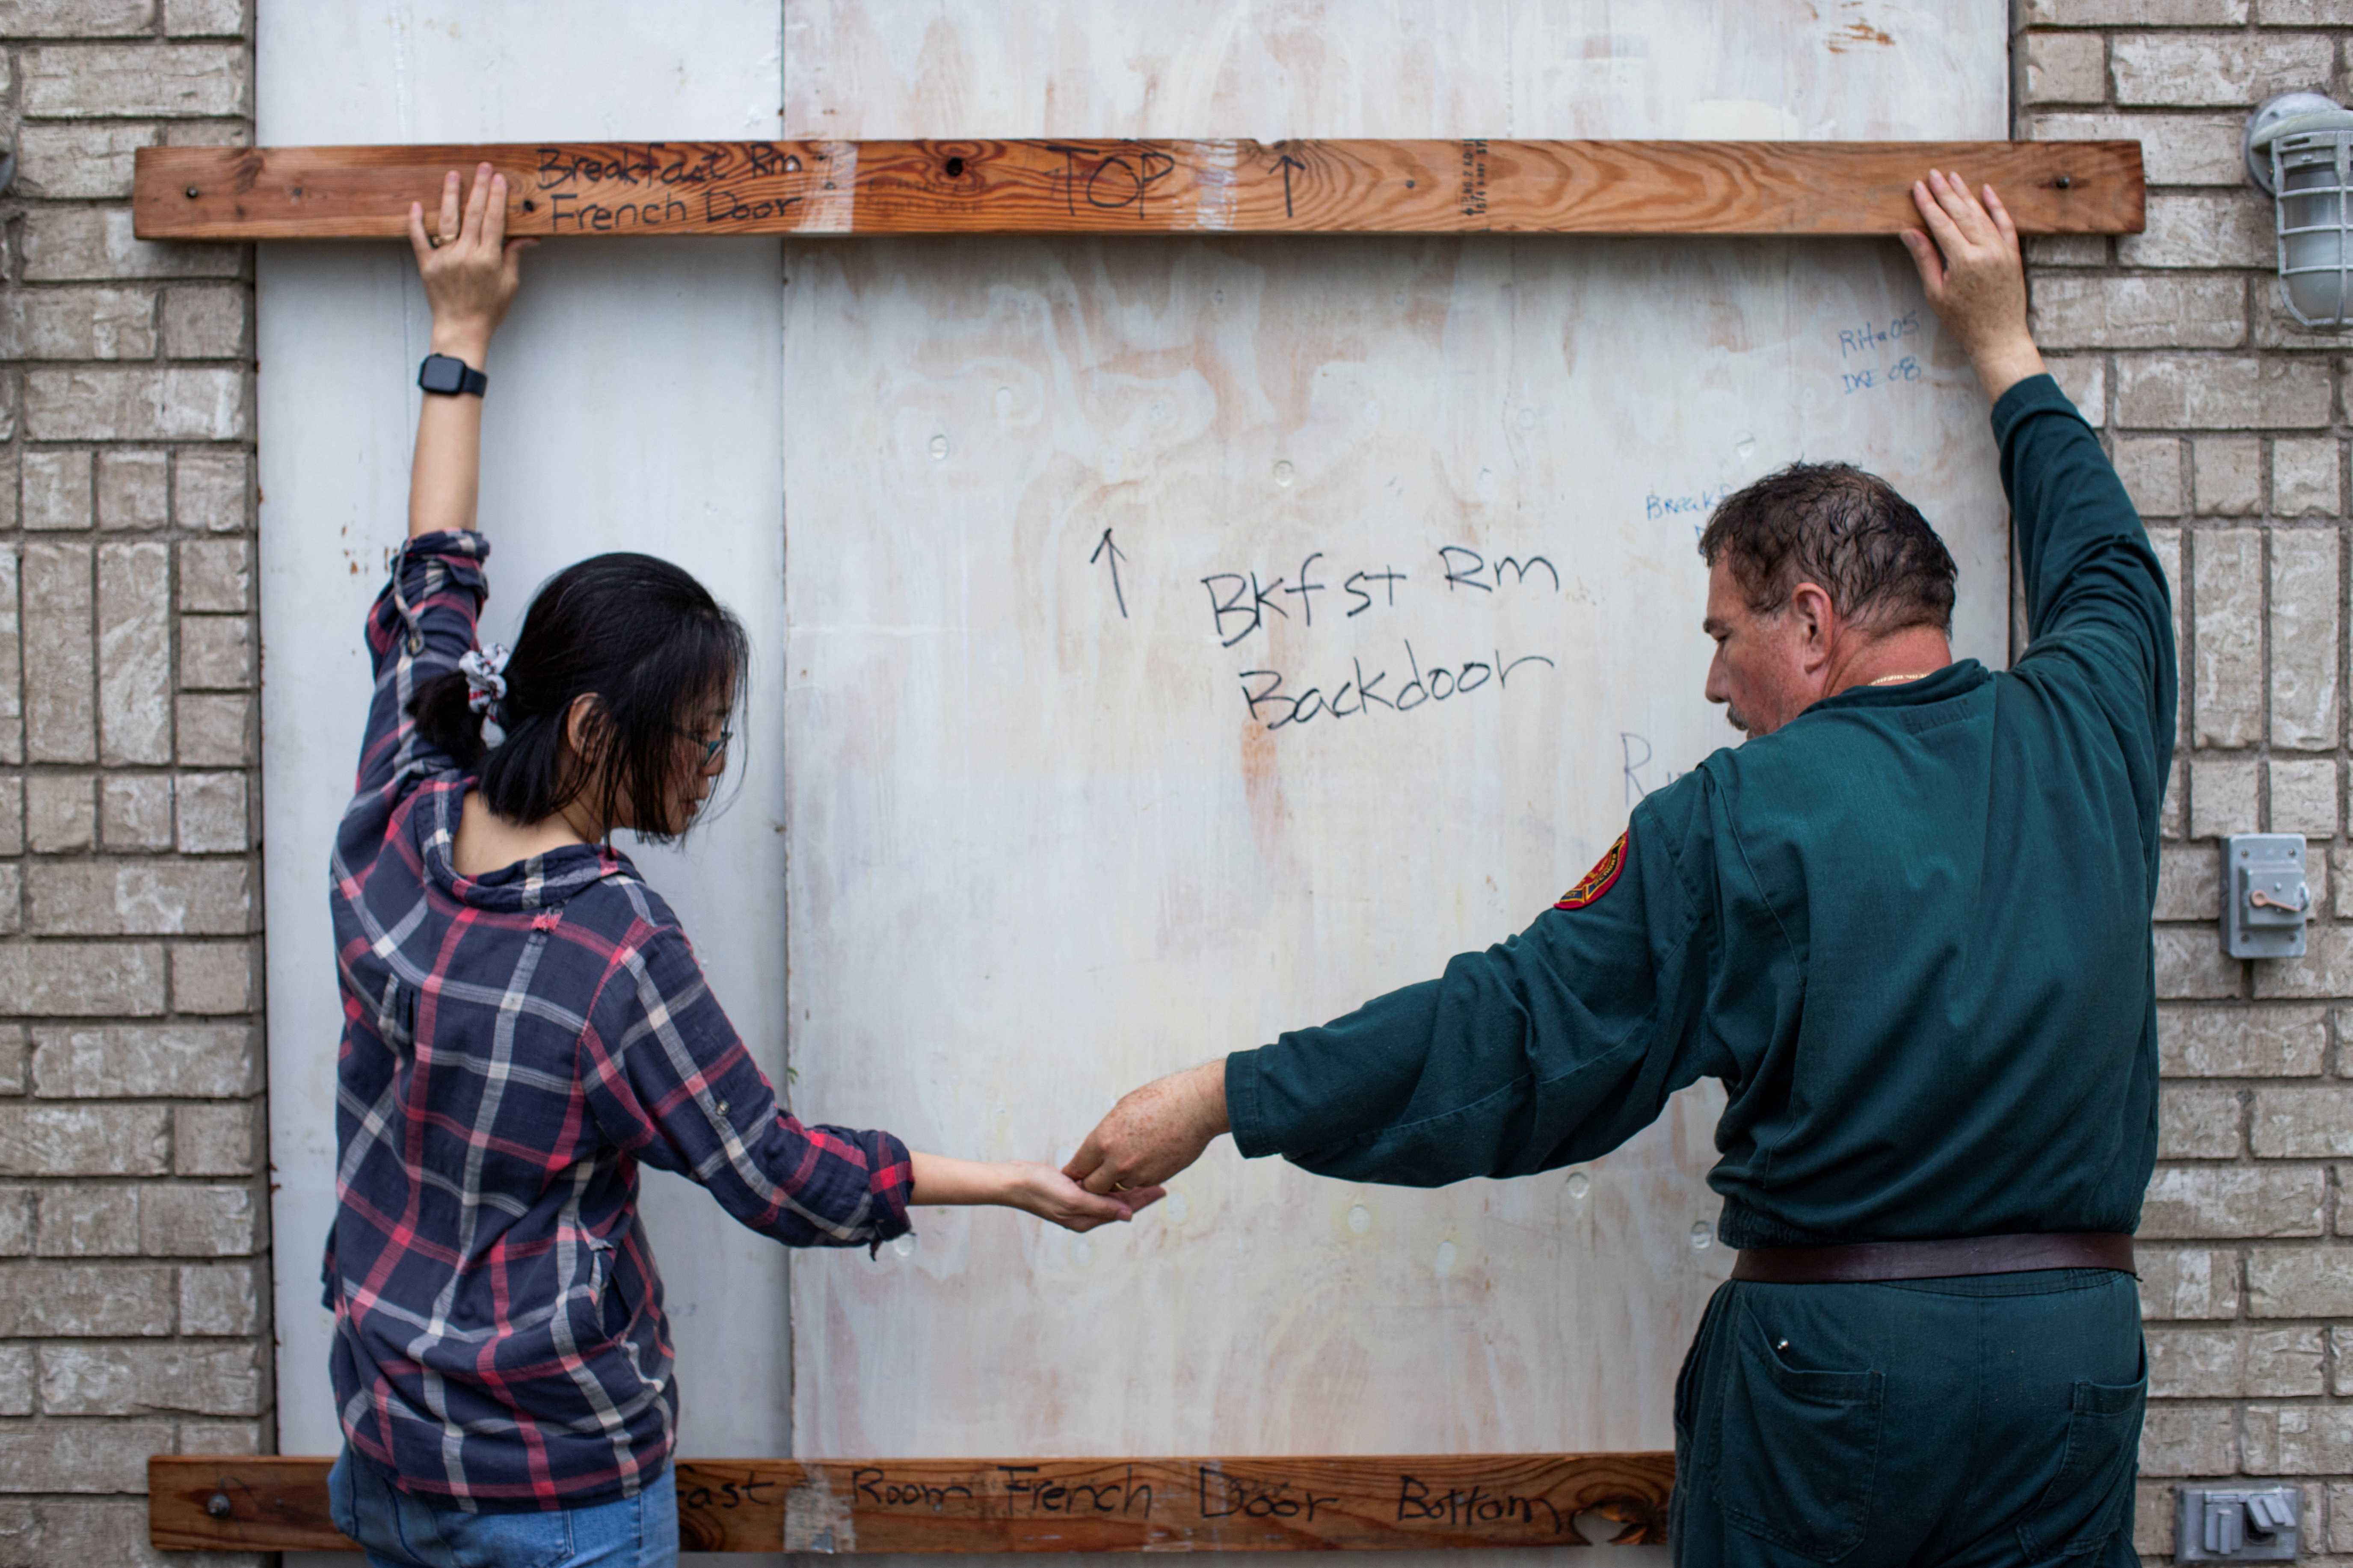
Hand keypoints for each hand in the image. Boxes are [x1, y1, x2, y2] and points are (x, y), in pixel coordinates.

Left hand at [407, 164, 533, 363]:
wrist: (461, 330)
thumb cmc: (489, 310)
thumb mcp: (509, 284)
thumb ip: (513, 256)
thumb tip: (528, 237)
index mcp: (488, 259)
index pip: (494, 221)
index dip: (497, 198)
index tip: (499, 179)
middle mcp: (466, 255)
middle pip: (474, 214)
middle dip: (480, 187)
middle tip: (483, 167)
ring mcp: (445, 259)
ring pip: (447, 220)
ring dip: (450, 195)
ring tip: (453, 175)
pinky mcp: (427, 265)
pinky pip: (419, 239)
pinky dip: (416, 222)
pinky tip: (416, 204)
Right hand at [1000, 1160, 1164, 1233]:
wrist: (1013, 1181)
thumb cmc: (1040, 1189)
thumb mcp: (1073, 1198)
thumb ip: (1100, 1206)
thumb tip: (1128, 1216)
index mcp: (1086, 1219)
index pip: (1122, 1210)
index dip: (1143, 1199)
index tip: (1162, 1190)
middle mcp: (1084, 1213)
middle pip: (1119, 1204)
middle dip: (1140, 1194)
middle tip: (1163, 1183)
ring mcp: (1078, 1203)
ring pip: (1110, 1196)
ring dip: (1127, 1187)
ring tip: (1147, 1178)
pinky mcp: (1071, 1191)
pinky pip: (1097, 1188)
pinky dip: (1111, 1181)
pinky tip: (1119, 1174)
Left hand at [1064, 1060, 1229, 1195]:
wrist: (1196, 1106)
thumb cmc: (1160, 1100)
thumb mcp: (1122, 1110)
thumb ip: (1106, 1134)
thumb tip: (1099, 1147)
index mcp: (1104, 1139)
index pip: (1077, 1168)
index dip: (1075, 1172)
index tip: (1076, 1172)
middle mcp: (1117, 1161)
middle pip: (1093, 1187)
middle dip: (1094, 1182)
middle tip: (1098, 1174)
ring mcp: (1138, 1173)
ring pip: (1119, 1185)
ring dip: (1120, 1177)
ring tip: (1132, 1156)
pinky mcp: (1156, 1178)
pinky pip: (1140, 1182)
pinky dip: (1140, 1175)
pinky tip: (1150, 1155)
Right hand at [1899, 170, 2044, 403]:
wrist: (1999, 338)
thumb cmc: (1963, 321)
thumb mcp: (1936, 293)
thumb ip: (1925, 259)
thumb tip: (1910, 232)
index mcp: (1964, 261)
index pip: (1942, 223)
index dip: (1928, 204)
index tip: (1917, 188)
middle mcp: (1986, 251)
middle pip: (1962, 213)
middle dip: (1945, 192)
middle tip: (1933, 174)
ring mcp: (2002, 251)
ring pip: (1982, 214)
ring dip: (1967, 194)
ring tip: (1954, 178)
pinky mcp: (2013, 254)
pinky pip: (2005, 223)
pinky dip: (1996, 206)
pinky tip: (1987, 191)